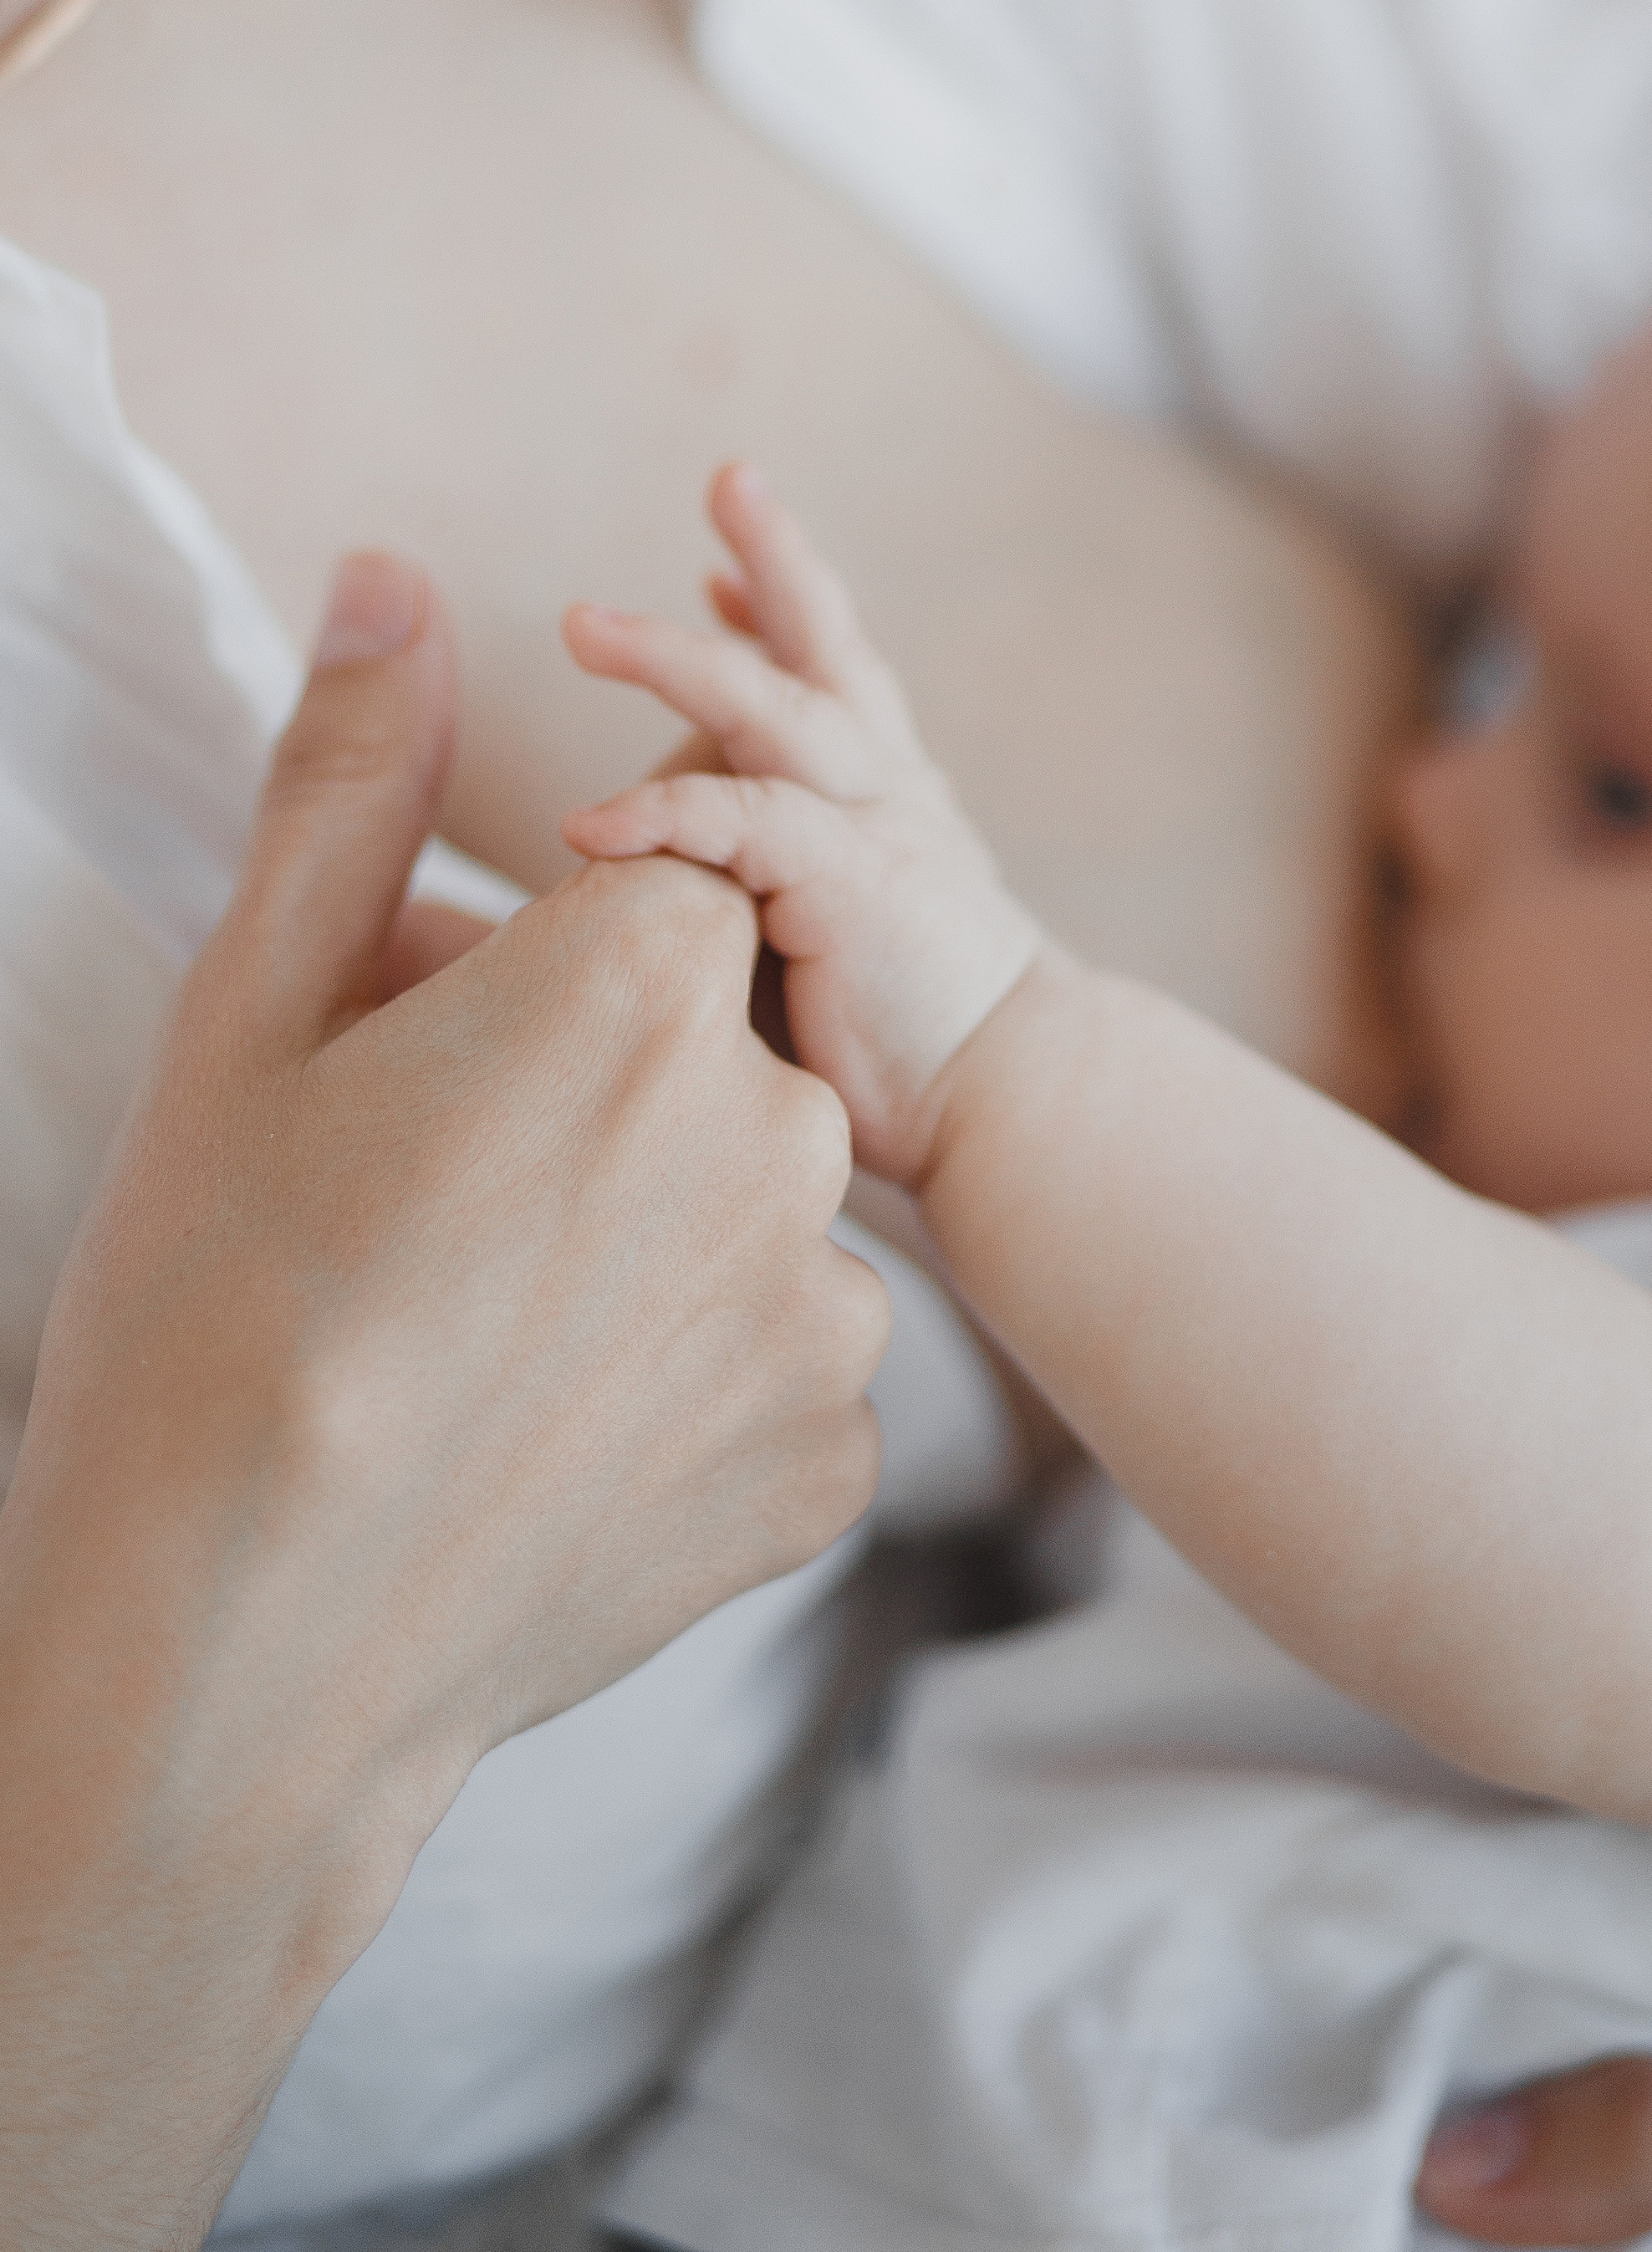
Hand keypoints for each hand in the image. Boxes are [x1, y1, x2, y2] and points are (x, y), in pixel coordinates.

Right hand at [0, 551, 881, 2251]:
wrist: (230, 1671)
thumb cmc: (214, 1321)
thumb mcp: (249, 1018)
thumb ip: (353, 780)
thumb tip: (395, 580)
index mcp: (648, 979)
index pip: (648, 891)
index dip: (523, 975)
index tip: (427, 1079)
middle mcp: (779, 1126)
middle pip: (709, 1039)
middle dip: (594, 1093)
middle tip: (432, 1224)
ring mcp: (825, 1310)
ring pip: (745, 1200)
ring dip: (650, 1239)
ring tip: (479, 1346)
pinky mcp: (838, 1461)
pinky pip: (783, 1358)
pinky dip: (691, 1377)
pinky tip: (554, 1436)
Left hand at [564, 461, 1039, 1184]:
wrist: (1026, 1113)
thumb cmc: (930, 1061)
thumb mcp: (853, 951)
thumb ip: (785, 908)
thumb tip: (699, 915)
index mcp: (894, 808)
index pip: (838, 682)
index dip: (786, 610)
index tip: (725, 563)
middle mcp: (892, 795)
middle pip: (821, 649)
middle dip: (775, 557)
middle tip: (730, 477)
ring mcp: (874, 831)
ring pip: (765, 711)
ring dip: (673, 657)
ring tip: (581, 624)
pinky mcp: (850, 886)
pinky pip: (742, 827)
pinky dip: (659, 818)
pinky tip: (581, 828)